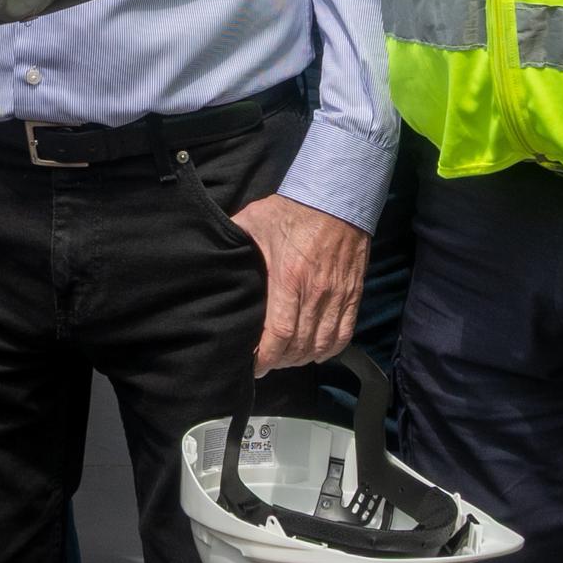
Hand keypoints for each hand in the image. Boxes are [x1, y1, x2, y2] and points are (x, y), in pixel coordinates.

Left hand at [235, 193, 368, 374]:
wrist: (337, 197)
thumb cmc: (294, 209)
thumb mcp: (255, 220)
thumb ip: (234, 238)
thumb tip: (208, 251)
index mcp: (289, 278)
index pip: (280, 333)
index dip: (266, 357)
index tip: (254, 365)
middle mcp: (316, 292)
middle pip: (300, 345)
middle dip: (281, 360)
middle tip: (267, 362)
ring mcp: (338, 295)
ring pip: (322, 345)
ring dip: (303, 358)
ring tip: (287, 359)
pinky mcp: (353, 294)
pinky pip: (345, 334)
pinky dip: (330, 350)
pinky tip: (315, 352)